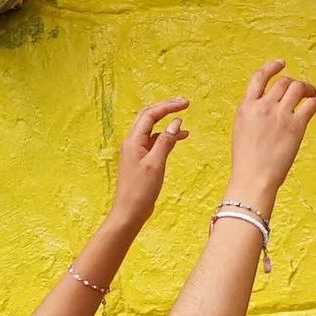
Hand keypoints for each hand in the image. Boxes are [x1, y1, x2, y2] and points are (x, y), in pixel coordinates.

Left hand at [110, 96, 189, 234]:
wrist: (129, 212)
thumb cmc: (140, 191)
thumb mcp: (156, 164)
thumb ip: (166, 141)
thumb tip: (176, 122)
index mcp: (133, 140)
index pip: (150, 114)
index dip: (168, 106)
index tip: (186, 104)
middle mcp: (132, 142)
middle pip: (149, 116)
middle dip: (166, 108)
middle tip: (184, 103)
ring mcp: (136, 150)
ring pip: (152, 129)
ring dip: (167, 122)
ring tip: (184, 118)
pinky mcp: (141, 159)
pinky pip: (155, 141)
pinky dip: (167, 137)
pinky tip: (180, 137)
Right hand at [223, 61, 315, 213]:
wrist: (253, 178)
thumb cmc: (246, 161)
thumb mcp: (240, 130)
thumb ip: (251, 114)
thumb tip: (263, 106)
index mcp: (246, 106)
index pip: (258, 77)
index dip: (271, 67)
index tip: (281, 64)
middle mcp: (263, 106)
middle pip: (283, 81)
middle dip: (294, 83)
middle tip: (301, 90)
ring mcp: (280, 114)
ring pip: (297, 87)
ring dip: (308, 88)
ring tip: (312, 95)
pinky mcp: (296, 126)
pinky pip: (311, 104)